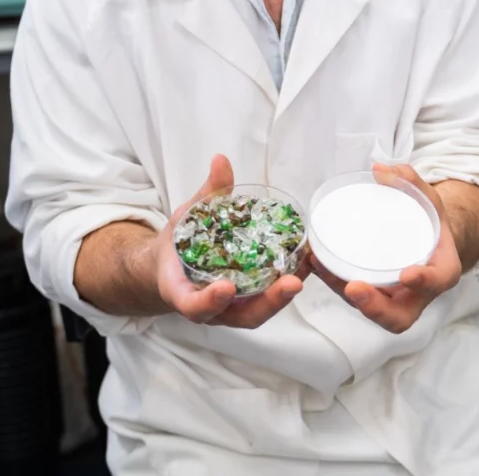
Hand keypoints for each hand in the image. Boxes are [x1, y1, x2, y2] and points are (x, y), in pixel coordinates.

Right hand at [153, 154, 306, 328]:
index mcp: (182, 291)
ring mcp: (231, 308)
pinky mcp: (248, 300)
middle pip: (241, 317)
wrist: (171, 267)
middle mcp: (210, 307)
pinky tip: (306, 264)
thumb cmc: (177, 245)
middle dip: (268, 303)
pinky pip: (267, 298)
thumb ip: (206, 194)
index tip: (226, 287)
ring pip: (259, 312)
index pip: (194, 306)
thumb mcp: (185, 217)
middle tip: (291, 283)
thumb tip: (221, 160)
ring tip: (307, 270)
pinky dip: (287, 284)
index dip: (209, 301)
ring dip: (285, 296)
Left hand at [312, 163, 462, 334]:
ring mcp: (394, 299)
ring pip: (371, 310)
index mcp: (442, 271)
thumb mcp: (427, 198)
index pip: (436, 282)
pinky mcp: (374, 295)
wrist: (428, 239)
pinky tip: (316, 261)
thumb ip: (409, 182)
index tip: (407, 274)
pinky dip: (334, 281)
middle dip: (375, 307)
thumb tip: (380, 169)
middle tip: (354, 288)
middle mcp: (418, 294)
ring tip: (323, 266)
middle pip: (399, 316)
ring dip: (344, 293)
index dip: (423, 282)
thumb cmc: (429, 221)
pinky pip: (354, 296)